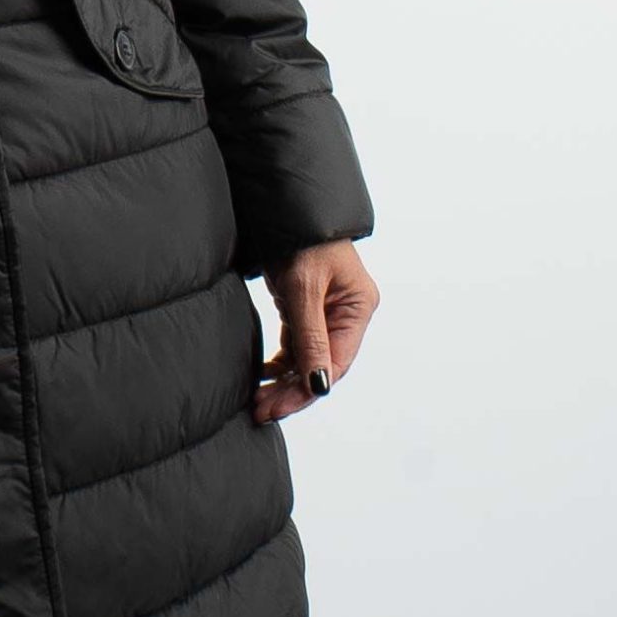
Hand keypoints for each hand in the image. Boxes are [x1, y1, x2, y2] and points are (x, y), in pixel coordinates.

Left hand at [252, 238, 379, 423]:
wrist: (285, 205)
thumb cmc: (301, 239)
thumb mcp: (303, 288)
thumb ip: (310, 337)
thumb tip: (318, 387)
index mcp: (359, 309)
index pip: (335, 363)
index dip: (306, 390)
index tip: (276, 407)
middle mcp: (348, 313)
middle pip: (322, 365)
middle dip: (291, 390)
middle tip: (260, 411)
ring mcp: (328, 311)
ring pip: (308, 358)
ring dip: (284, 380)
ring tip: (258, 400)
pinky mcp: (307, 307)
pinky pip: (297, 344)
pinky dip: (281, 362)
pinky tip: (263, 376)